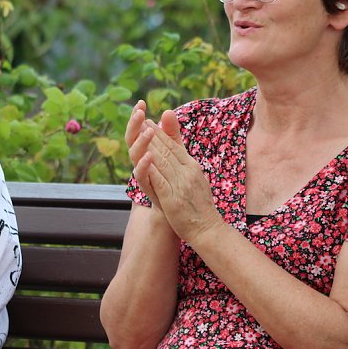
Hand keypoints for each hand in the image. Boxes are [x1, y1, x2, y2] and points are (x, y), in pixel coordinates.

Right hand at [127, 103, 181, 211]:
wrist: (178, 208)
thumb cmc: (173, 179)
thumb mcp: (175, 152)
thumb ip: (171, 134)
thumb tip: (167, 111)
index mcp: (145, 150)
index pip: (138, 129)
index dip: (137, 116)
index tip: (141, 102)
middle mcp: (140, 161)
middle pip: (131, 139)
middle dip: (134, 125)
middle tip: (139, 112)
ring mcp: (142, 174)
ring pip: (134, 155)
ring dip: (140, 142)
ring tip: (148, 130)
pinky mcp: (147, 187)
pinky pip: (141, 175)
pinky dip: (144, 165)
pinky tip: (150, 155)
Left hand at [137, 112, 223, 243]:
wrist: (208, 229)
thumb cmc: (199, 204)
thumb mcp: (194, 178)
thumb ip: (184, 161)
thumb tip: (177, 146)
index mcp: (192, 167)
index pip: (174, 146)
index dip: (160, 133)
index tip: (148, 121)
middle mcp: (187, 172)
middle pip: (167, 150)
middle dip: (153, 134)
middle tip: (140, 120)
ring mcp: (181, 185)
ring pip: (163, 162)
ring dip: (150, 146)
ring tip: (139, 133)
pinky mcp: (173, 199)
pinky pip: (160, 181)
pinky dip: (152, 169)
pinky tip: (143, 160)